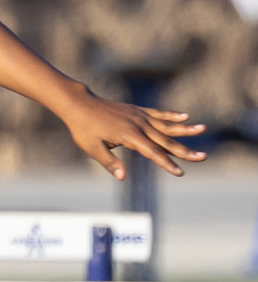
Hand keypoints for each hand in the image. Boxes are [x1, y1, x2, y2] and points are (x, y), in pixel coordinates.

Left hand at [62, 92, 205, 179]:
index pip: (153, 153)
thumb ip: (109, 162)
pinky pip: (158, 114)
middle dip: (185, 150)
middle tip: (203, 157)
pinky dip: (172, 115)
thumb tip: (123, 177)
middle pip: (165, 140)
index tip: (180, 172)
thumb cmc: (83, 128)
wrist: (79, 104)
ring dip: (185, 129)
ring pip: (166, 124)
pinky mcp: (137, 111)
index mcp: (129, 135)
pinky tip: (185, 116)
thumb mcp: (92, 148)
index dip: (167, 164)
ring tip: (203, 128)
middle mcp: (138, 124)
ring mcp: (139, 116)